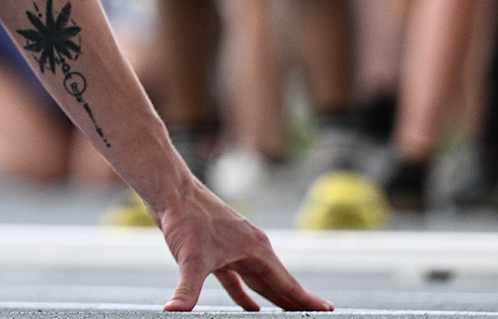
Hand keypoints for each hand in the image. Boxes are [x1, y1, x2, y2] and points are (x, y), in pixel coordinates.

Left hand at [153, 179, 331, 311]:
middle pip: (278, 283)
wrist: (170, 192)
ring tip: (288, 315)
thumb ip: (187, 290)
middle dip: (295, 302)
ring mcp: (235, 249)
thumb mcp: (190, 259)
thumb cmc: (186, 219)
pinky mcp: (218, 252)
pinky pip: (237, 279)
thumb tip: (173, 311)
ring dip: (272, 299)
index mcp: (256, 250)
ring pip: (259, 281)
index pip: (287, 283)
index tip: (327, 311)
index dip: (306, 300)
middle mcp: (251, 249)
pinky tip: (251, 309)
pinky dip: (245, 295)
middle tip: (314, 317)